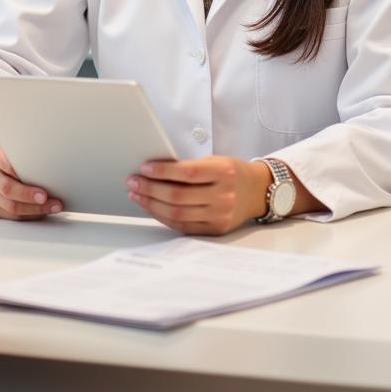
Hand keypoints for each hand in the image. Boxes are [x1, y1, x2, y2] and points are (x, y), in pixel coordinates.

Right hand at [0, 140, 62, 220]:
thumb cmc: (12, 154)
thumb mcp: (17, 146)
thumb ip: (28, 152)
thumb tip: (54, 166)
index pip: (8, 166)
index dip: (24, 177)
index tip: (42, 184)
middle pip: (8, 189)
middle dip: (30, 196)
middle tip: (47, 198)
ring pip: (10, 207)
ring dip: (35, 210)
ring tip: (52, 206)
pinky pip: (10, 217)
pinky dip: (29, 216)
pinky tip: (41, 212)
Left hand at [126, 156, 270, 235]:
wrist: (257, 191)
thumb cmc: (231, 172)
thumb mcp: (215, 161)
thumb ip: (189, 167)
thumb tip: (153, 171)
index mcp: (223, 173)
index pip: (187, 173)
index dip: (162, 171)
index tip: (144, 168)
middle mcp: (224, 196)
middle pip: (178, 196)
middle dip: (150, 188)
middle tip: (133, 181)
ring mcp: (220, 216)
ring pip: (177, 213)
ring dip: (151, 204)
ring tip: (137, 194)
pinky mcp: (215, 230)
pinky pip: (183, 226)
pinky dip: (163, 216)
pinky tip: (151, 207)